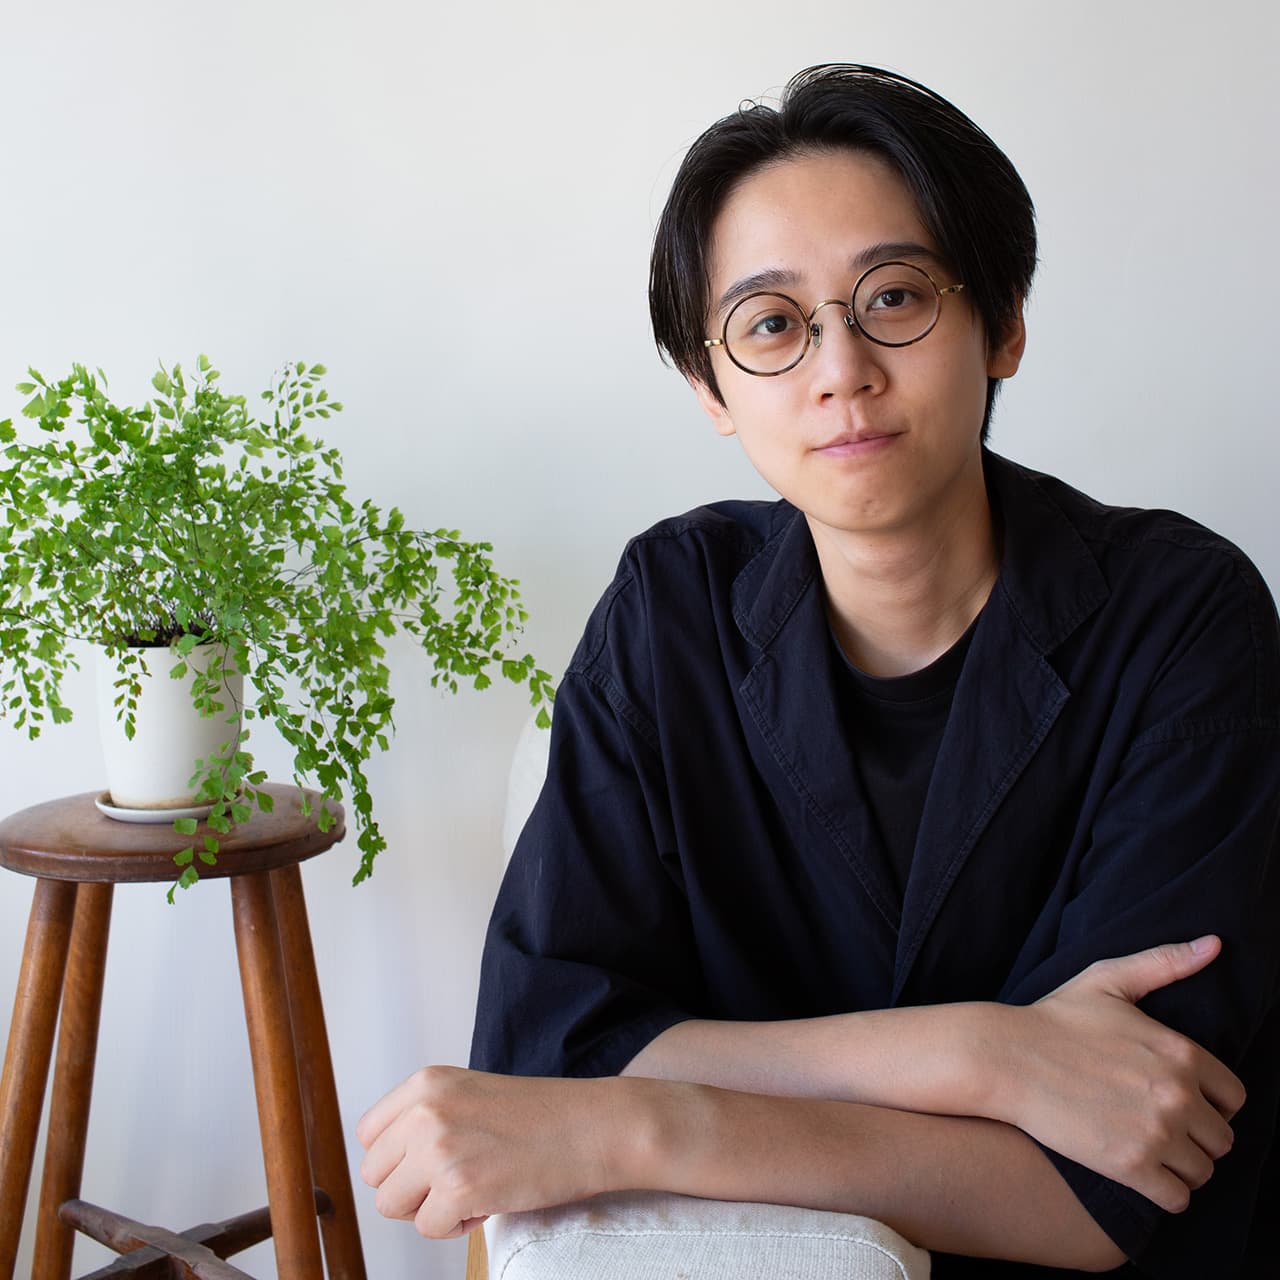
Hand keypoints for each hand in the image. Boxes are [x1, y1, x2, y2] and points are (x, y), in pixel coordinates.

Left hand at [356, 1065, 623, 1237]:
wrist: (593, 1126)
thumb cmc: (541, 1116)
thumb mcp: (469, 1094)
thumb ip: (426, 1117)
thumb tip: (388, 1165)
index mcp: (425, 1083)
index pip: (368, 1136)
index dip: (397, 1160)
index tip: (431, 1164)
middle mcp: (424, 1111)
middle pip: (375, 1175)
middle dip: (411, 1188)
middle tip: (457, 1180)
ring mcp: (439, 1148)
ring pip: (392, 1206)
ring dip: (430, 1209)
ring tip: (474, 1189)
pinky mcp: (458, 1187)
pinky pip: (428, 1229)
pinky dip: (456, 1227)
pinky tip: (489, 1201)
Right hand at [993, 936, 1244, 1211]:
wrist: (1004, 1058)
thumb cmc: (1054, 1019)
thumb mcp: (1109, 981)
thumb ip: (1165, 962)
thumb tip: (1215, 944)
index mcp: (1181, 1053)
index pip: (1234, 1098)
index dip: (1209, 1101)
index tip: (1178, 1100)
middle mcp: (1177, 1094)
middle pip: (1222, 1139)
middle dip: (1195, 1136)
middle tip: (1159, 1127)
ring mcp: (1156, 1133)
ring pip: (1202, 1171)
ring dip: (1180, 1165)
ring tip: (1148, 1149)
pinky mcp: (1131, 1166)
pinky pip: (1178, 1199)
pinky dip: (1164, 1192)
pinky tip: (1139, 1172)